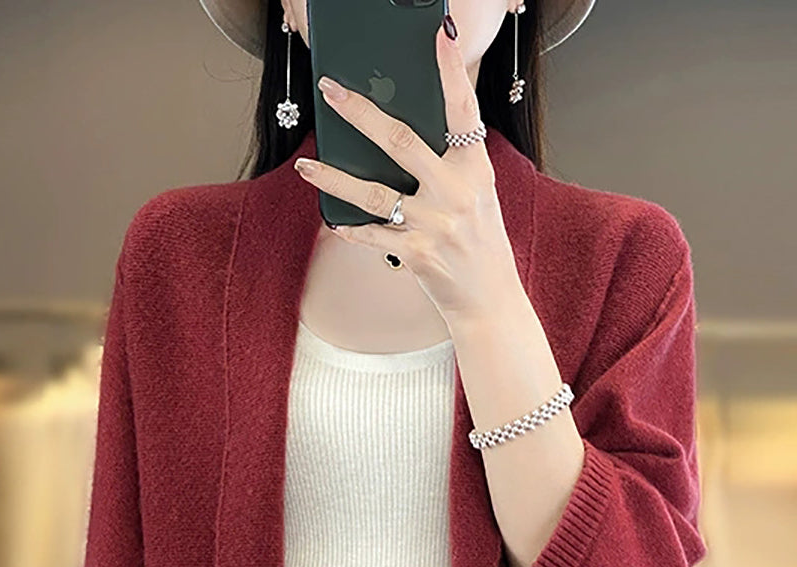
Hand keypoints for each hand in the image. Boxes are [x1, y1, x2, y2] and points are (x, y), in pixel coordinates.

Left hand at [294, 21, 521, 322]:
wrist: (490, 301)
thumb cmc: (480, 245)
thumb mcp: (477, 196)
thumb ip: (448, 166)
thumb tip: (398, 138)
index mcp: (474, 169)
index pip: (463, 110)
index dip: (452, 71)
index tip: (441, 35)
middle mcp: (455, 192)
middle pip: (399, 140)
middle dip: (360, 112)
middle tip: (331, 91)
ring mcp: (434, 223)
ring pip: (371, 192)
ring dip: (333, 179)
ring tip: (306, 168)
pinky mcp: (417, 253)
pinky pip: (372, 235)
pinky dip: (350, 229)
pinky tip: (333, 221)